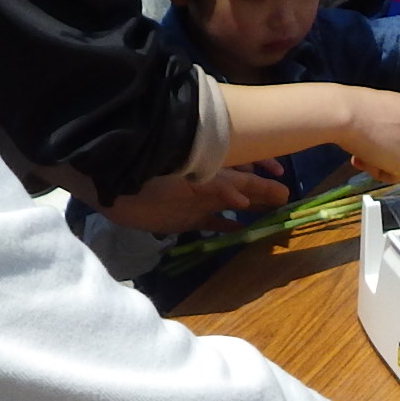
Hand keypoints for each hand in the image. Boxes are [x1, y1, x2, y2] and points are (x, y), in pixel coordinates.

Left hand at [103, 165, 290, 234]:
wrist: (114, 191)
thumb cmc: (150, 179)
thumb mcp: (186, 178)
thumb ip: (216, 186)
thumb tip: (245, 196)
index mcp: (210, 169)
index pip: (245, 172)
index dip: (265, 177)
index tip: (284, 185)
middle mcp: (208, 184)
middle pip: (242, 189)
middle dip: (263, 194)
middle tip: (285, 203)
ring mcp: (198, 202)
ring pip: (231, 205)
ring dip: (250, 209)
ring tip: (271, 216)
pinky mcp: (187, 219)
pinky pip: (213, 223)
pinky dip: (227, 227)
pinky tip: (241, 231)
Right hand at [337, 86, 399, 181]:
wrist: (347, 114)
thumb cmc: (357, 105)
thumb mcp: (386, 105)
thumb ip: (395, 121)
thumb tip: (388, 138)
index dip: (396, 136)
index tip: (377, 135)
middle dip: (395, 151)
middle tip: (372, 149)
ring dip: (385, 162)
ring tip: (362, 155)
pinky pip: (395, 176)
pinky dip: (379, 173)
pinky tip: (363, 161)